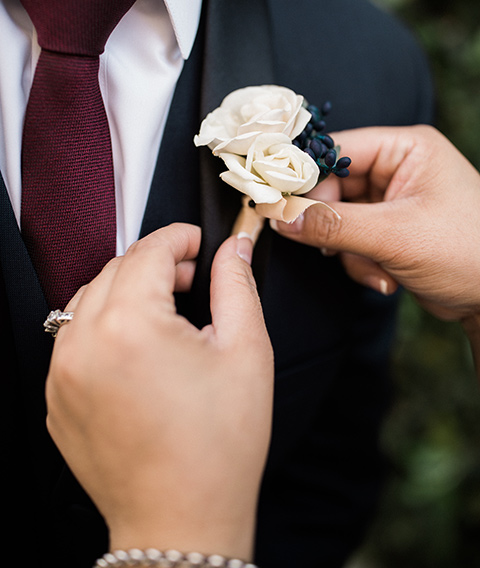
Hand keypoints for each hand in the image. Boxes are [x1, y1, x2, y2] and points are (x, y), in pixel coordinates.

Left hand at [45, 223, 273, 560]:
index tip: (197, 241)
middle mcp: (84, 344)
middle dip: (155, 262)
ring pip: (89, 299)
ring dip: (126, 291)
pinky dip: (104, 326)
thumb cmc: (218, 446)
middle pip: (116, 269)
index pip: (148, 251)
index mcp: (131, 326)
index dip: (179, 237)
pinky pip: (73, 339)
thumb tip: (235, 249)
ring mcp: (62, 374)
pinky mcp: (56, 399)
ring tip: (165, 311)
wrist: (181, 520)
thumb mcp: (245, 352)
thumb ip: (236, 285)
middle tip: (191, 277)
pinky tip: (138, 347)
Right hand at [271, 124, 479, 322]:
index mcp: (406, 149)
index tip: (279, 202)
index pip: (337, 150)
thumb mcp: (396, 236)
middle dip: (333, 224)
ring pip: (337, 219)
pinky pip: (350, 241)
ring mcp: (391, 201)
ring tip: (379, 268)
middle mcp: (396, 169)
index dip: (306, 175)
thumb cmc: (468, 253)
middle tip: (331, 246)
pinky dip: (360, 263)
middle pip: (332, 187)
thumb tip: (281, 216)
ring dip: (349, 250)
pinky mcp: (387, 230)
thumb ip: (333, 224)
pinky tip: (386, 278)